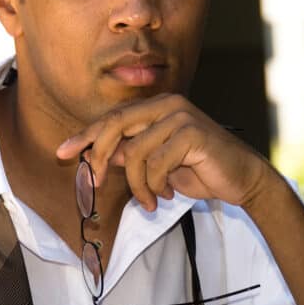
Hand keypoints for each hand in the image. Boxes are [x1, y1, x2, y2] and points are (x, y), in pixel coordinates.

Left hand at [55, 94, 271, 210]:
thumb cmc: (200, 170)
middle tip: (94, 182)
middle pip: (115, 126)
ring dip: (137, 185)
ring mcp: (181, 116)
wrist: (242, 179)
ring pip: (135, 152)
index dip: (85, 136)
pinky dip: (155, 186)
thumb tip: (99, 156)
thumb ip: (131, 155)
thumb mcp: (157, 164)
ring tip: (149, 200)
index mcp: (157, 106)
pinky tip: (166, 196)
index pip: (112, 118)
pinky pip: (156, 163)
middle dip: (98, 156)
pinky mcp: (193, 133)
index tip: (61, 152)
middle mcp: (167, 104)